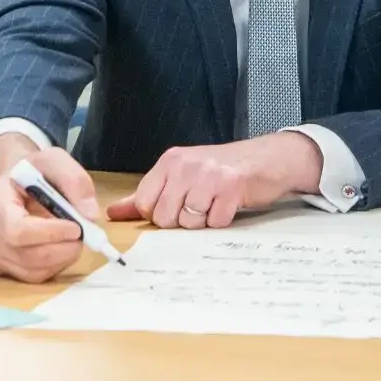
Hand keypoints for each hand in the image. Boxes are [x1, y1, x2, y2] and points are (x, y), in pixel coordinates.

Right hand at [0, 143, 100, 283]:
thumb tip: (89, 215)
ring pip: (32, 270)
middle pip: (26, 255)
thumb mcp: (54, 161)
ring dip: (62, 258)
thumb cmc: (34, 173)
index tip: (77, 227)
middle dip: (62, 249)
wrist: (15, 185)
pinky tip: (61, 248)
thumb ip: (74, 181)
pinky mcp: (1, 269)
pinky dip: (55, 266)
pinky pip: (32, 277)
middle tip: (84, 235)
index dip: (50, 234)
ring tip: (73, 238)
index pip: (16, 229)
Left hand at [110, 132, 318, 228]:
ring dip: (203, 221)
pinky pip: (215, 222)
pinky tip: (228, 205)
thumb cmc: (221, 169)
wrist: (267, 158)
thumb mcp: (181, 175)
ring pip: (189, 222)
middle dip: (181, 221)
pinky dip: (222, 220)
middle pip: (165, 217)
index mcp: (170, 161)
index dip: (159, 215)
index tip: (176, 207)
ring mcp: (209, 175)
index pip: (144, 203)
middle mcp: (186, 165)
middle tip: (199, 205)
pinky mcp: (231, 187)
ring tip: (214, 203)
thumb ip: (146, 194)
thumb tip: (113, 212)